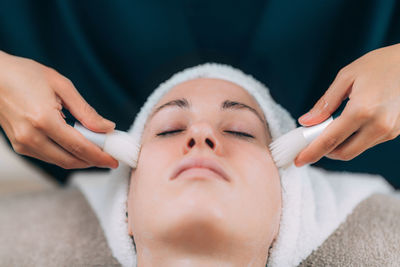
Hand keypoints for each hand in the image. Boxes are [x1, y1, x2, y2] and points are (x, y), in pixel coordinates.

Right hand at [0, 51, 118, 168]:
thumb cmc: (24, 75)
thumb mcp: (62, 86)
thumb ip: (86, 111)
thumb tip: (106, 128)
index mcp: (43, 120)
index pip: (79, 146)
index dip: (100, 156)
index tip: (114, 160)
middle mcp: (31, 137)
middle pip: (71, 160)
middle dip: (93, 161)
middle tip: (109, 156)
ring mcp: (23, 144)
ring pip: (60, 162)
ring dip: (81, 159)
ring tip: (97, 150)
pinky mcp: (19, 146)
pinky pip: (49, 157)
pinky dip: (66, 155)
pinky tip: (77, 146)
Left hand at [294, 43, 399, 166]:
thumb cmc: (381, 64)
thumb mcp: (347, 77)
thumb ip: (325, 103)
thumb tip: (305, 122)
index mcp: (362, 110)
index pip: (330, 140)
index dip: (311, 153)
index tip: (298, 160)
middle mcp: (378, 126)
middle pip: (343, 153)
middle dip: (324, 151)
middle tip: (311, 142)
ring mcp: (390, 131)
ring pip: (356, 150)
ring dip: (339, 145)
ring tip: (330, 127)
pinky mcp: (395, 132)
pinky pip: (368, 142)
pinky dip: (353, 139)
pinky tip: (349, 124)